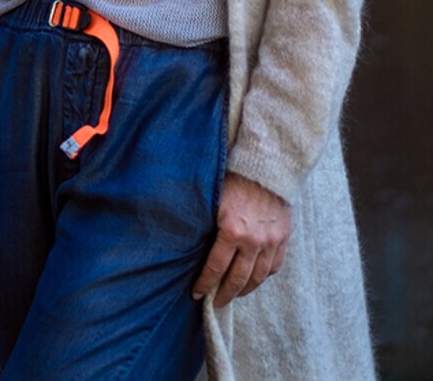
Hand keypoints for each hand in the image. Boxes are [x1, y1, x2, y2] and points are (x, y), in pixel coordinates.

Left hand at [192, 172, 290, 307]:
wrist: (265, 167)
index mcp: (232, 231)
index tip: (197, 293)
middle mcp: (254, 241)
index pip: (215, 268)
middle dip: (223, 295)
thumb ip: (205, 225)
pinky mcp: (283, 238)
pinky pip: (274, 267)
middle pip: (237, 280)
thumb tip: (188, 246)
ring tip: (232, 295)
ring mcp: (271, 241)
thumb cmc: (233, 181)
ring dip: (243, 290)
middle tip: (214, 303)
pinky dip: (262, 277)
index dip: (205, 284)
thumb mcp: (213, 201)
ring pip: (257, 278)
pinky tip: (253, 280)